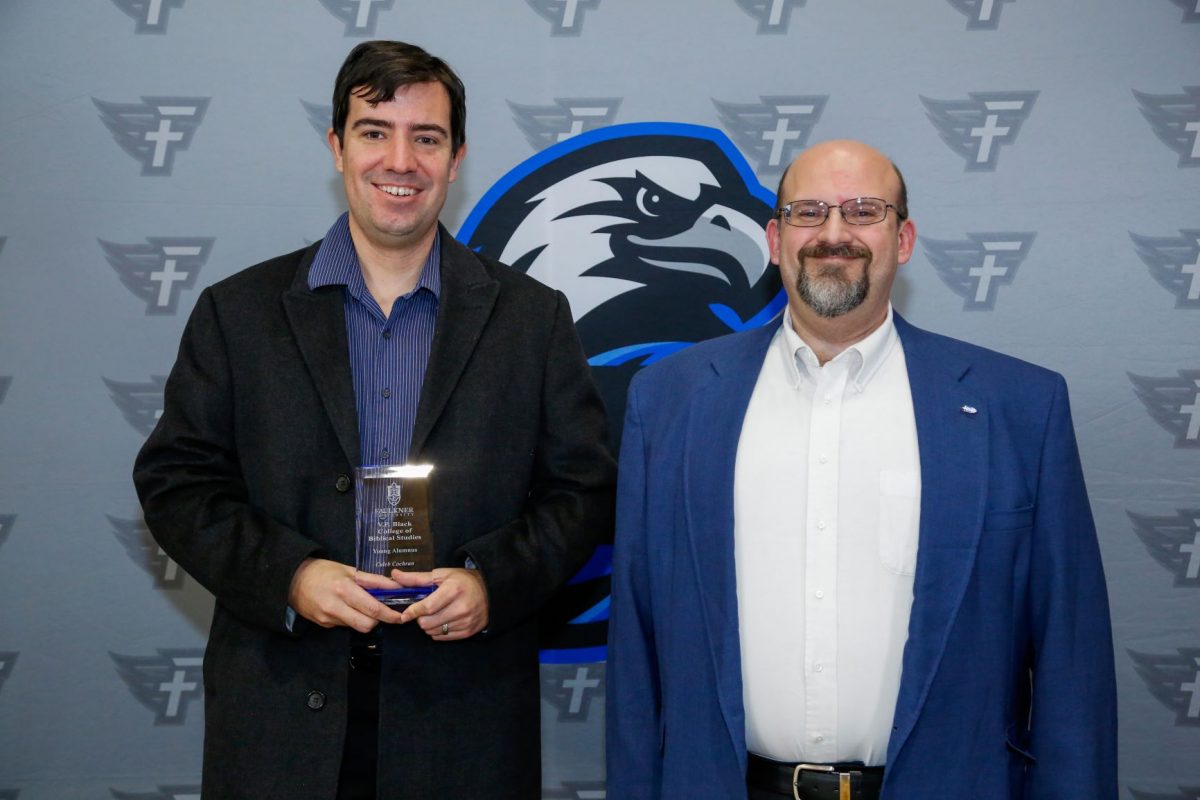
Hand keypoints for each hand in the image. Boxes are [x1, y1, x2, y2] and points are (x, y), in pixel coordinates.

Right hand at [288, 557, 405, 632]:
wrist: (292, 580)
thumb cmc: (324, 571)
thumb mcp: (350, 570)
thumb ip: (374, 580)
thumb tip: (396, 586)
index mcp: (344, 589)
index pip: (372, 608)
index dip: (389, 615)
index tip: (400, 616)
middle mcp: (335, 607)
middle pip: (366, 625)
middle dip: (378, 620)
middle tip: (381, 611)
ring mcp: (328, 618)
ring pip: (356, 627)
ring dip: (364, 619)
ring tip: (362, 606)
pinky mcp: (323, 625)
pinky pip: (345, 626)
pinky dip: (351, 619)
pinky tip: (346, 608)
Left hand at [393, 568, 488, 640]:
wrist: (491, 591)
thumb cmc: (463, 581)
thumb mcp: (441, 575)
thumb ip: (416, 578)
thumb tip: (395, 575)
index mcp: (453, 590)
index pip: (427, 607)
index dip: (412, 612)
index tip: (405, 615)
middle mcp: (461, 608)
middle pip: (427, 623)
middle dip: (421, 618)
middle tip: (425, 610)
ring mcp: (466, 621)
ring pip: (433, 632)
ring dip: (429, 625)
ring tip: (435, 614)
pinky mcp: (468, 632)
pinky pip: (443, 638)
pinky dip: (438, 631)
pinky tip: (443, 620)